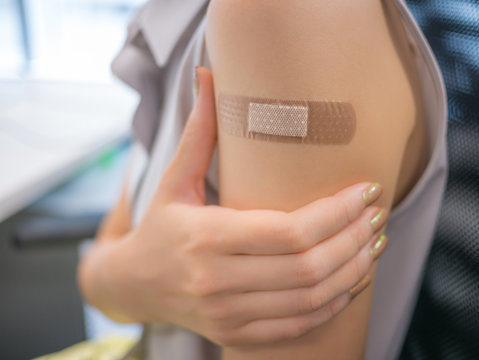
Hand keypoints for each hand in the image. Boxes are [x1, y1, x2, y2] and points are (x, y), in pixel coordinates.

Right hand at [79, 67, 388, 346]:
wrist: (135, 283)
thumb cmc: (160, 225)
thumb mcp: (174, 178)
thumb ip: (198, 131)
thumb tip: (208, 74)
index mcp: (204, 238)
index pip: (289, 231)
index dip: (336, 212)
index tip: (365, 190)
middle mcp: (216, 282)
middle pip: (308, 266)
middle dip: (354, 239)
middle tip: (377, 214)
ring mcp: (227, 315)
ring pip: (310, 298)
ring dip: (353, 270)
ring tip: (374, 242)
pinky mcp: (235, 334)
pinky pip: (298, 324)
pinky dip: (333, 303)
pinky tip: (352, 278)